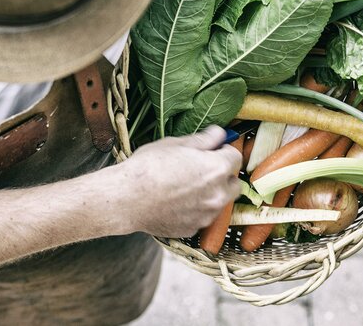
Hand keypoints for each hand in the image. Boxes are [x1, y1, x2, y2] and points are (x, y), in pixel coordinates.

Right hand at [116, 125, 241, 236]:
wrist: (127, 198)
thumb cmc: (149, 166)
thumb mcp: (175, 144)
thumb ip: (204, 139)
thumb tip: (219, 133)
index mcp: (217, 169)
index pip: (235, 156)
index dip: (223, 151)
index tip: (212, 150)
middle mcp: (218, 195)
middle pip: (233, 183)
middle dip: (223, 175)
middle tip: (201, 169)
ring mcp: (206, 215)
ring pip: (218, 202)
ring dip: (210, 194)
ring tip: (185, 186)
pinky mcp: (193, 229)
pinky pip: (201, 216)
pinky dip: (194, 209)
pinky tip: (175, 202)